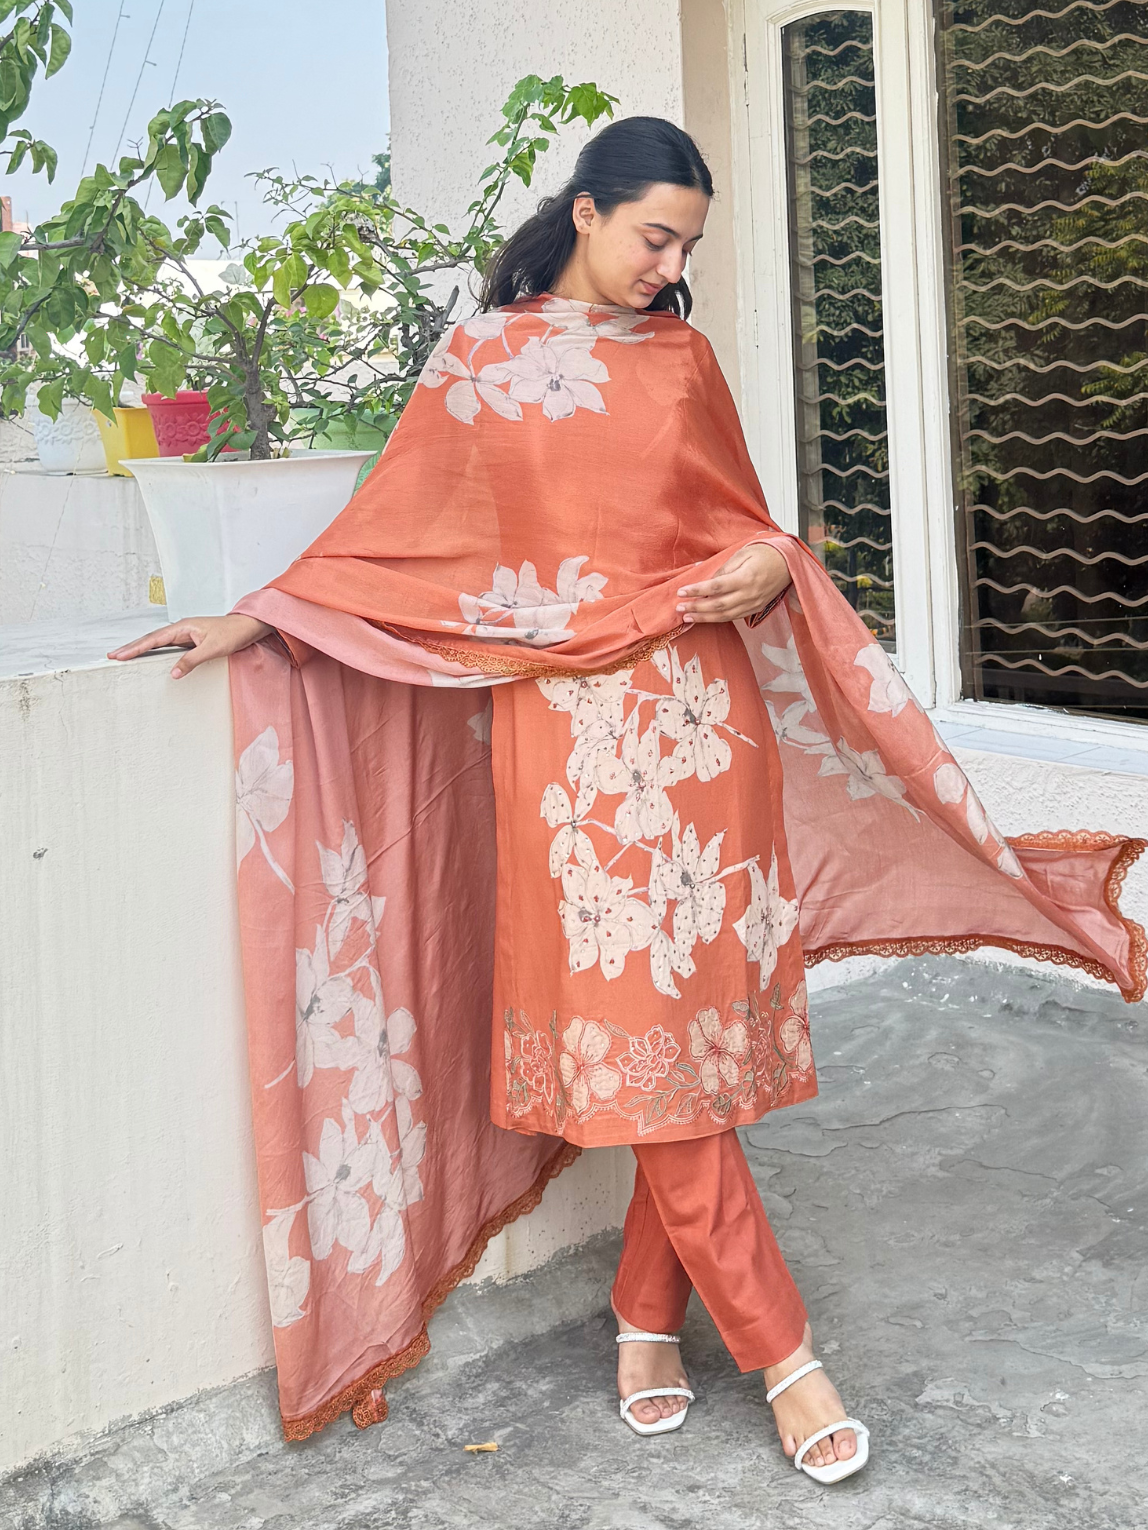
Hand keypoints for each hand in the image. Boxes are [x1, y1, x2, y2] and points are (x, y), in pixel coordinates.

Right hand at [107, 613, 272, 678]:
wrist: (247, 628)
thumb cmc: (232, 634)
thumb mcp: (212, 649)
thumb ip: (191, 661)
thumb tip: (173, 673)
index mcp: (183, 627)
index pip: (154, 639)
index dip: (135, 647)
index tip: (119, 654)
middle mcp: (181, 628)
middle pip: (151, 639)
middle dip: (131, 647)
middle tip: (113, 656)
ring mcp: (185, 634)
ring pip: (157, 642)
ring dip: (141, 649)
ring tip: (124, 657)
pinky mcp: (190, 640)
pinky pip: (167, 646)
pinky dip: (155, 651)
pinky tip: (149, 657)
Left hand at [676, 542, 790, 623]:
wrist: (790, 564)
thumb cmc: (766, 554)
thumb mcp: (743, 554)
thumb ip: (724, 569)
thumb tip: (706, 581)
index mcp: (745, 578)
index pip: (715, 587)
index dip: (697, 591)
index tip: (681, 592)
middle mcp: (749, 594)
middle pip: (718, 605)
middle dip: (697, 607)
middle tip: (679, 608)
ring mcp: (753, 604)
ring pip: (725, 616)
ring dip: (704, 617)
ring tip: (688, 617)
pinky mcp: (755, 609)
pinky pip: (734, 617)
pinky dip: (717, 619)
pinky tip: (705, 617)